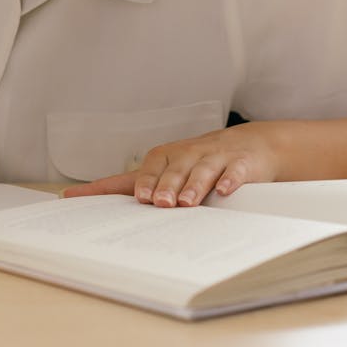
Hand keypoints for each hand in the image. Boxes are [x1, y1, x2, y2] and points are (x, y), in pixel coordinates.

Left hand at [61, 123, 278, 206]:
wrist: (250, 143)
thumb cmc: (199, 161)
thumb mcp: (170, 169)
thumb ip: (139, 185)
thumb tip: (96, 199)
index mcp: (166, 158)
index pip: (145, 170)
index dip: (138, 184)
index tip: (133, 198)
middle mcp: (187, 155)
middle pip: (173, 170)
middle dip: (165, 186)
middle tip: (158, 203)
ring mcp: (214, 158)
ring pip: (201, 170)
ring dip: (193, 185)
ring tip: (185, 202)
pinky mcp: (240, 164)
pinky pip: (234, 171)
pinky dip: (229, 180)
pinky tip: (223, 190)